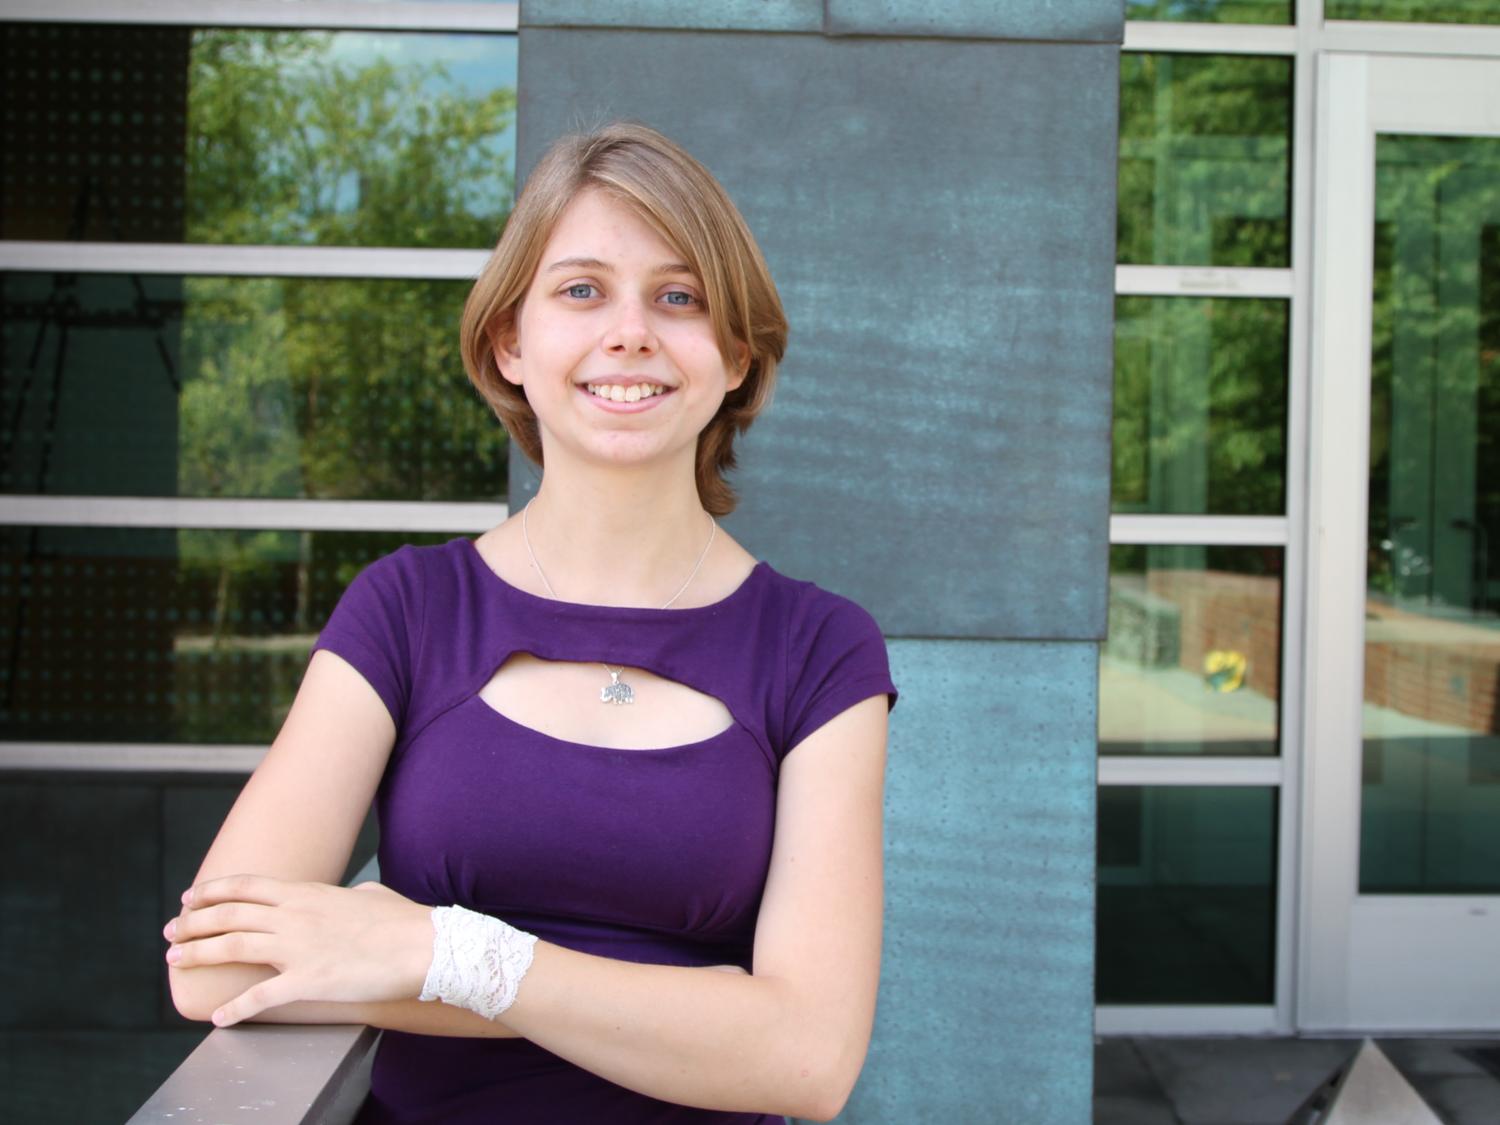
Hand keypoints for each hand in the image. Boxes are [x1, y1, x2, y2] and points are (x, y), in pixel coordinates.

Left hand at [165, 875, 433, 1025]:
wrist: (424, 946)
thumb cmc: (402, 920)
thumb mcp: (370, 894)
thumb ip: (350, 893)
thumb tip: (350, 893)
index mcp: (307, 893)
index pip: (246, 887)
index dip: (212, 892)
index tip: (190, 899)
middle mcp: (294, 916)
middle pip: (229, 914)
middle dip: (193, 923)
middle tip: (171, 932)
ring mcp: (299, 948)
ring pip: (233, 946)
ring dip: (198, 954)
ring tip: (174, 961)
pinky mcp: (308, 981)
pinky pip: (262, 996)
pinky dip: (236, 1009)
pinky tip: (218, 1018)